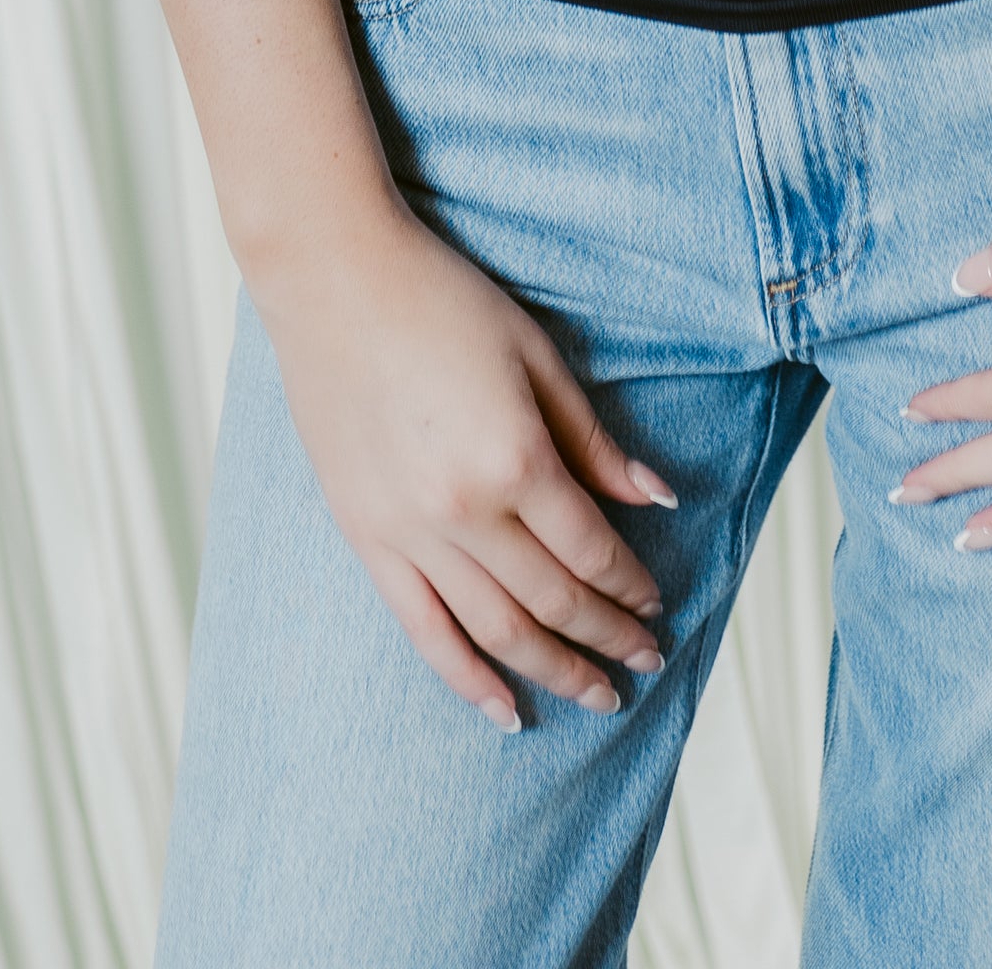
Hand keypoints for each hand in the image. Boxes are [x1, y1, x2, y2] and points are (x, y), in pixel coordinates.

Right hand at [256, 201, 676, 731]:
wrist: (334, 280)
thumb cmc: (443, 302)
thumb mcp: (536, 356)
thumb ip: (593, 439)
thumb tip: (657, 497)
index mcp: (515, 458)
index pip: (591, 550)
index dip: (631, 584)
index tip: (657, 604)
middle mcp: (464, 511)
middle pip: (552, 600)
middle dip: (606, 636)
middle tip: (644, 661)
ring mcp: (408, 533)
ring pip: (495, 631)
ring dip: (553, 669)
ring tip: (595, 694)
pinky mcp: (367, 539)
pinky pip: (424, 630)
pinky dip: (468, 679)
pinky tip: (507, 711)